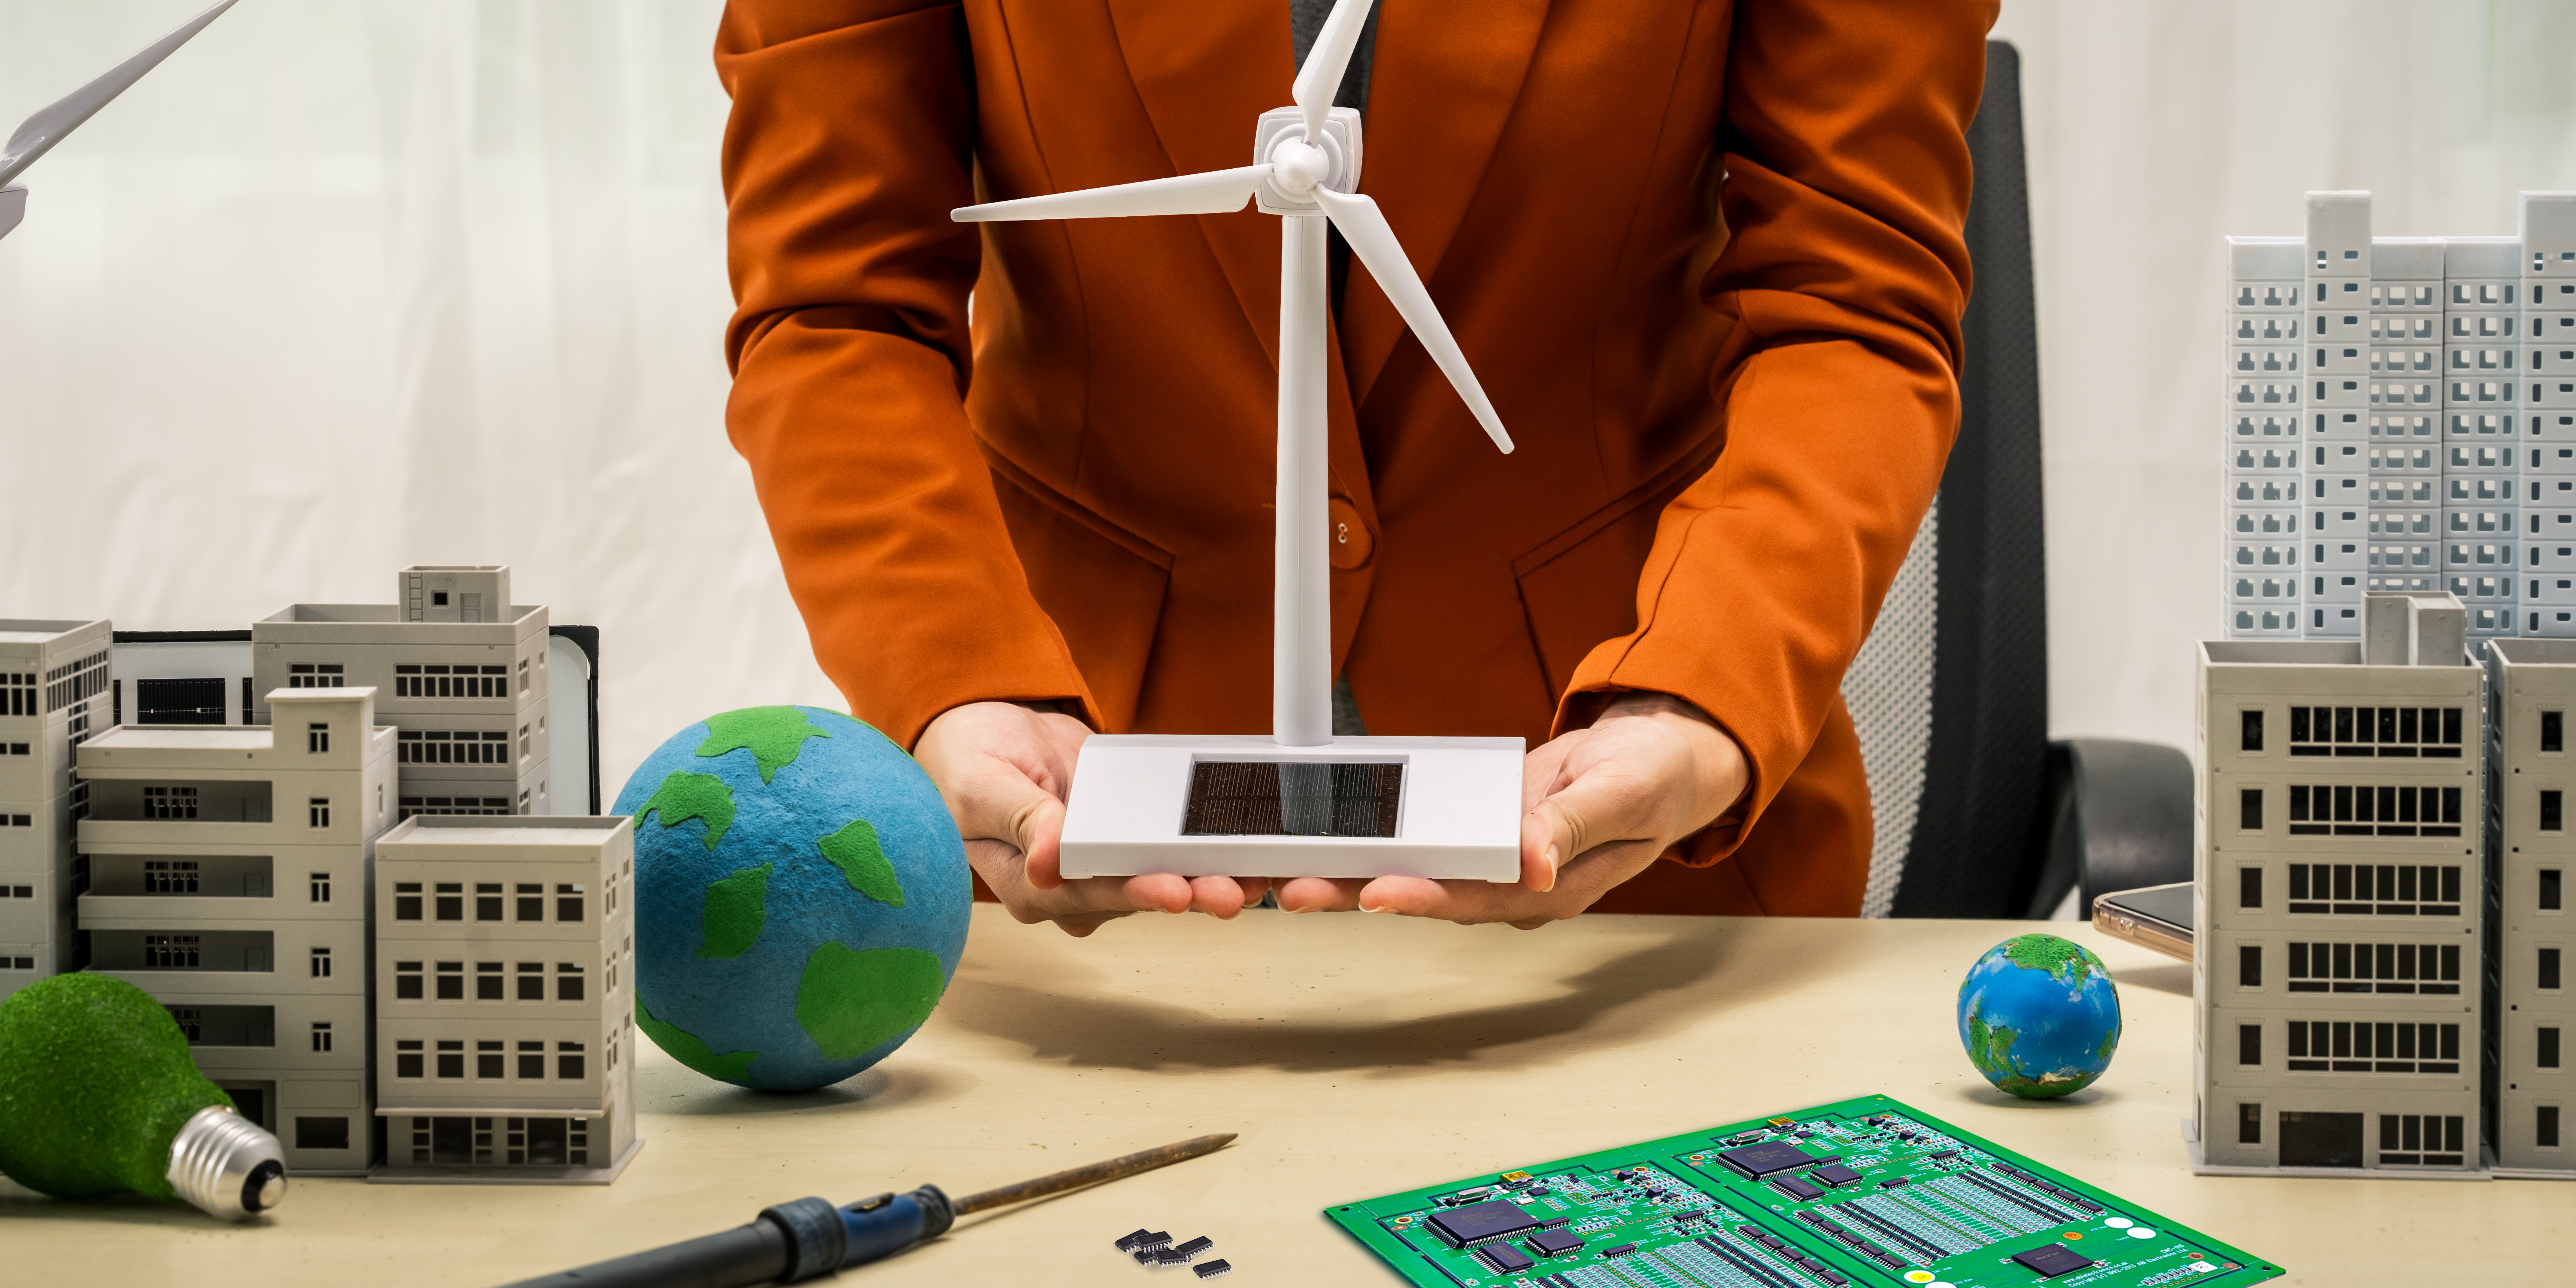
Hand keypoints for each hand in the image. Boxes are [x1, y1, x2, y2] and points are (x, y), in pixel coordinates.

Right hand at [913, 701, 1268, 935]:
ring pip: (1164, 876)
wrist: (988, 734)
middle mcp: (1071, 888)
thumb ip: (1022, 819)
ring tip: (1257, 872)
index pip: (1091, 896)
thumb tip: (1048, 862)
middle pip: (1138, 894)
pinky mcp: (1127, 840)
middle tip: (1234, 892)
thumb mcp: (983, 785)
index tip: (1174, 890)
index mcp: (1030, 885)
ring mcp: (1102, 866)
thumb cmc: (969, 763)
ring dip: (1209, 875)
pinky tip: (1246, 844)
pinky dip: (1207, 845)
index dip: (1136, 894)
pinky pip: (1169, 845)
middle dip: (1190, 893)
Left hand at [1274, 691, 1747, 926]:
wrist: (1662, 756)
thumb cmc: (1655, 776)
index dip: (1421, 897)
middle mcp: (1514, 884)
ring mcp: (1495, 859)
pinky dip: (1381, 834)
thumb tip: (1535, 862)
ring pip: (1417, 868)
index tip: (1373, 893)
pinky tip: (1334, 832)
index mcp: (1551, 885)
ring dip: (1355, 869)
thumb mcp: (1624, 792)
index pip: (1475, 899)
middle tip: (1296, 889)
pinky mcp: (1481, 828)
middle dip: (1359, 892)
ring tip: (1292, 869)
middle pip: (1427, 892)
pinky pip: (1426, 835)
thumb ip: (1575, 826)